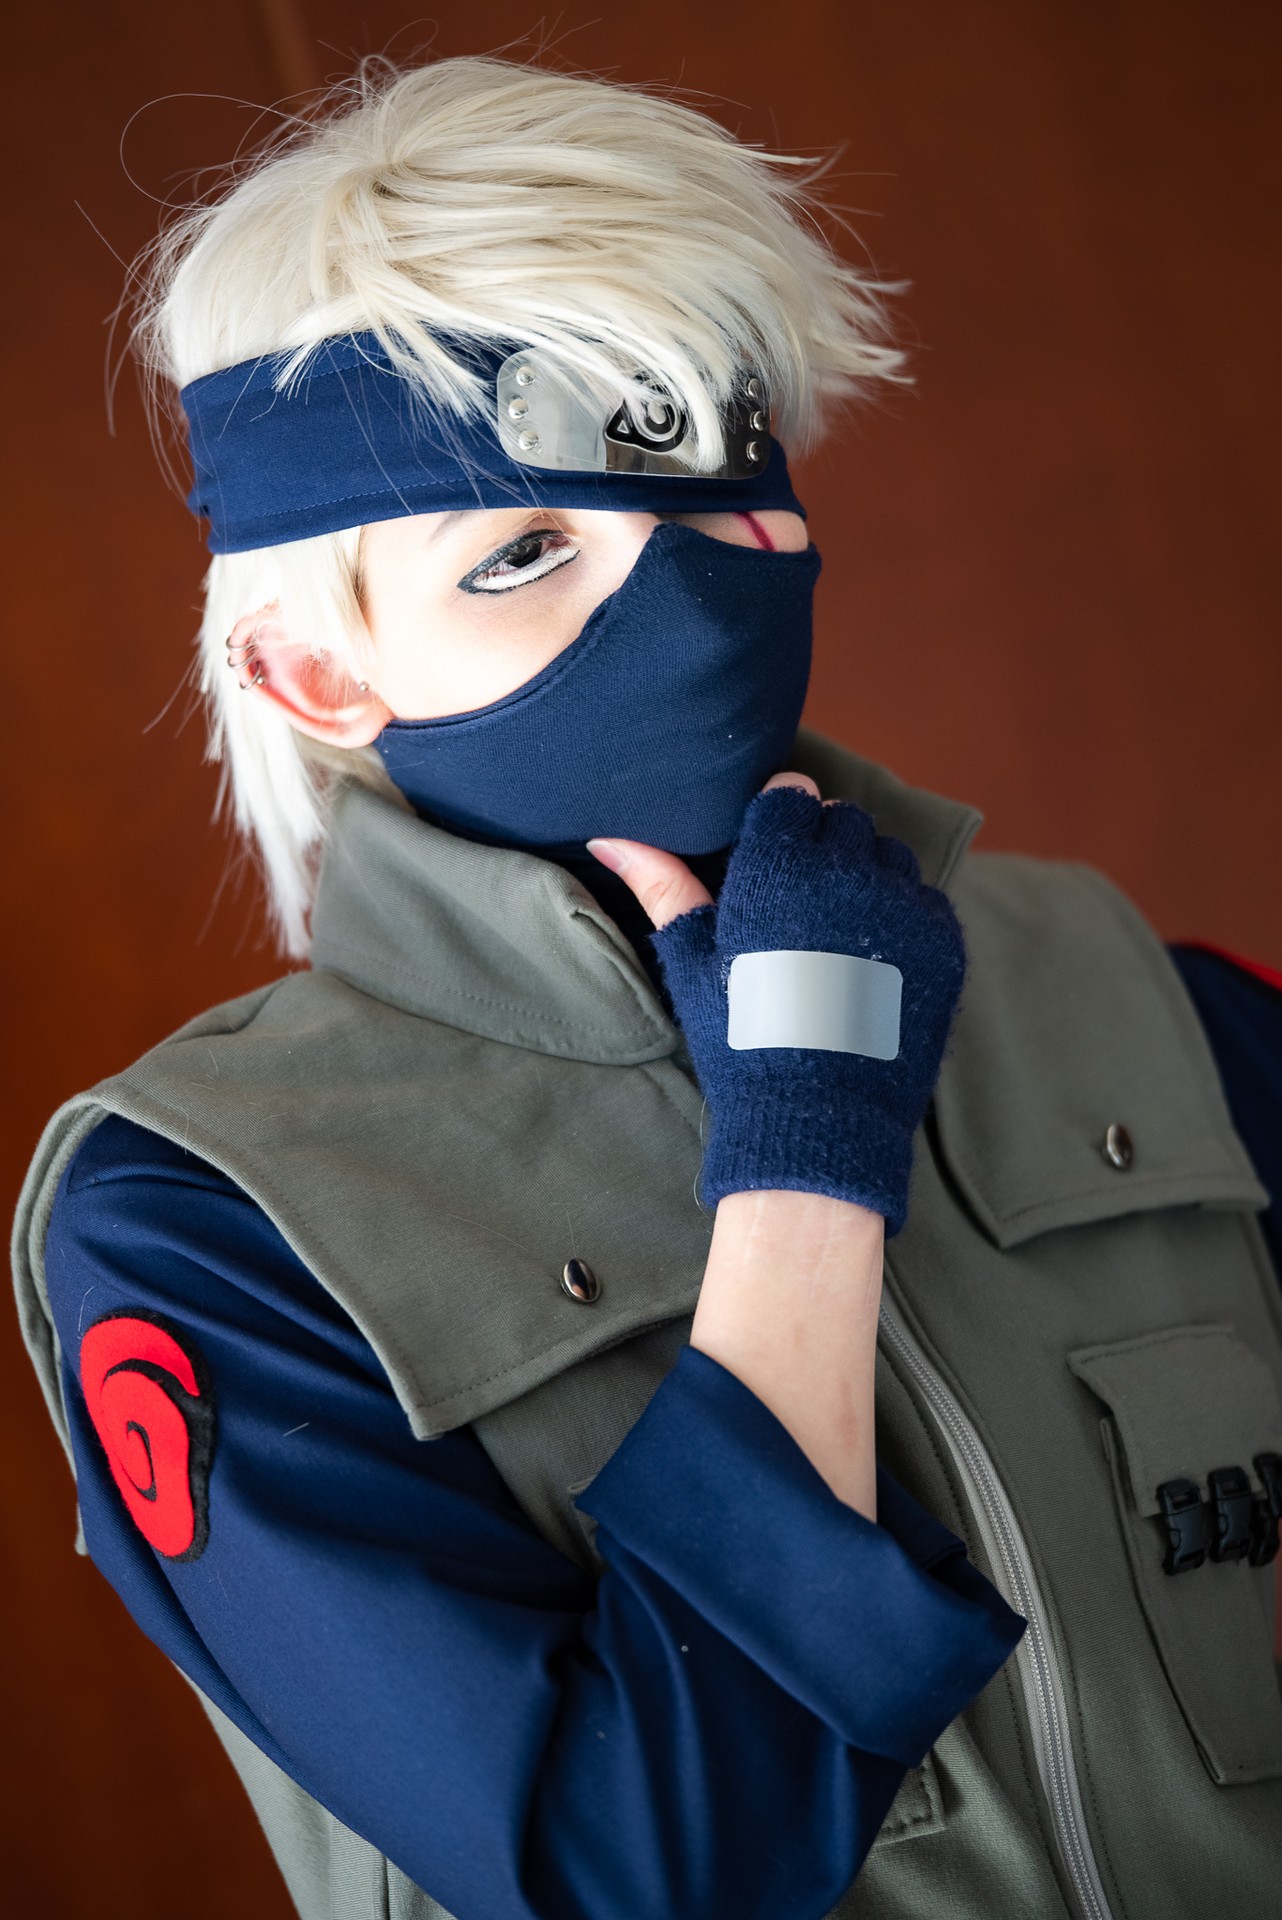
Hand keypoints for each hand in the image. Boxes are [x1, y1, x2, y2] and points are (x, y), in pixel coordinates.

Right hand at [588, 772, 965, 1231]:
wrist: (819, 1120)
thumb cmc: (742, 1040)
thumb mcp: (693, 962)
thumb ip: (662, 886)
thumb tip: (610, 837)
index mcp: (778, 869)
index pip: (789, 796)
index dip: (777, 824)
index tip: (769, 861)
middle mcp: (847, 873)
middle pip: (841, 821)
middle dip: (821, 849)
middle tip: (798, 907)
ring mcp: (902, 907)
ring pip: (888, 855)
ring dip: (865, 877)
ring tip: (835, 935)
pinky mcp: (944, 941)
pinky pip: (925, 900)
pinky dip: (902, 919)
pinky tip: (869, 962)